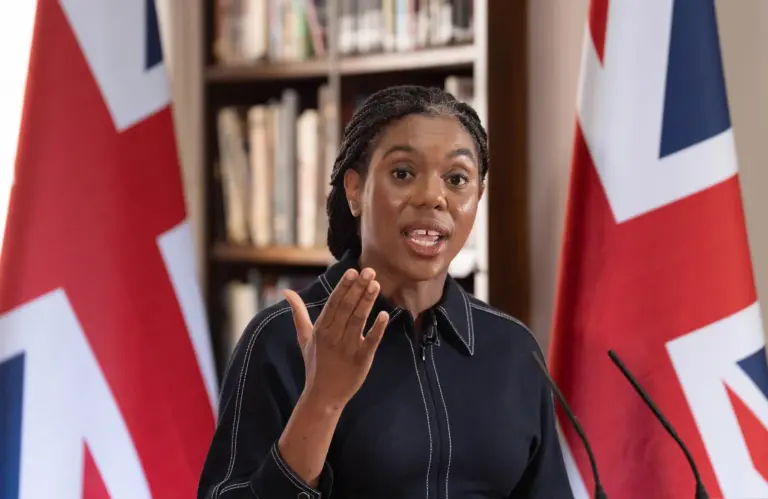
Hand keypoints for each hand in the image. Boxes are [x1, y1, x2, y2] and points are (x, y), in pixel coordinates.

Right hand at [283, 268, 388, 410]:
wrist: (323, 396)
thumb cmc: (315, 364)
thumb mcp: (303, 338)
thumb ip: (298, 313)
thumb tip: (285, 292)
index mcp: (320, 329)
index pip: (333, 303)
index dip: (344, 287)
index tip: (353, 271)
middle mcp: (333, 337)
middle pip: (346, 308)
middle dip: (358, 288)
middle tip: (369, 271)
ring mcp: (347, 348)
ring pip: (358, 321)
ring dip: (367, 302)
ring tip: (376, 285)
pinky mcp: (361, 360)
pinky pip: (370, 342)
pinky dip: (377, 329)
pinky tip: (385, 315)